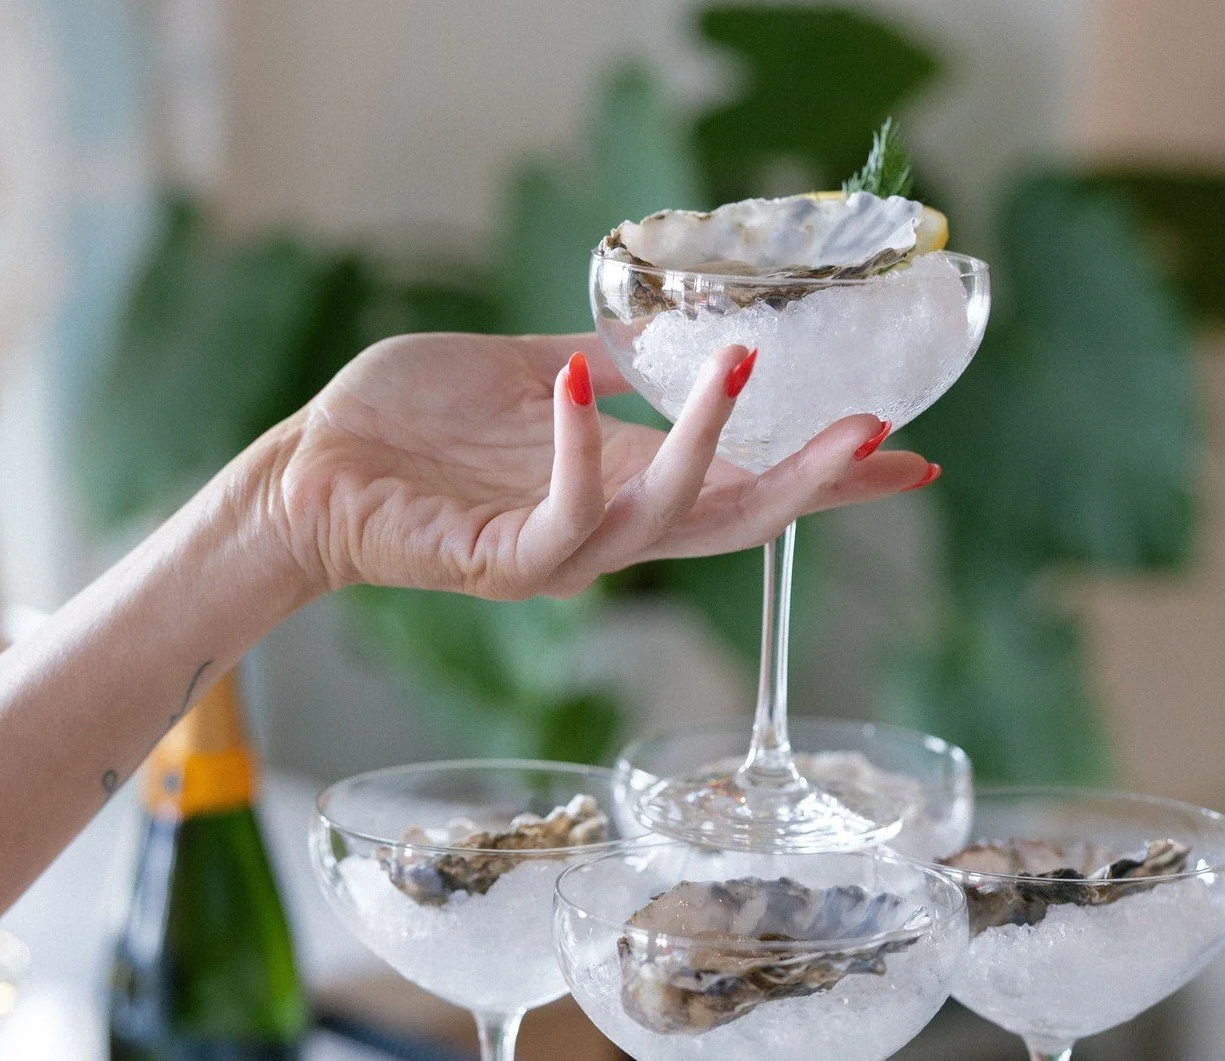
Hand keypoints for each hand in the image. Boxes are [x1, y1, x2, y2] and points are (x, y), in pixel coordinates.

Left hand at [271, 331, 935, 600]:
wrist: (314, 469)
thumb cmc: (413, 426)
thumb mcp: (530, 376)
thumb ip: (603, 370)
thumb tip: (670, 334)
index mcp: (622, 483)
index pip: (746, 486)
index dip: (825, 477)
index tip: (910, 457)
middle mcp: (607, 529)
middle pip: (737, 522)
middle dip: (813, 484)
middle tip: (883, 434)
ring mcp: (560, 552)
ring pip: (665, 518)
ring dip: (711, 439)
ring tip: (749, 361)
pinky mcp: (500, 561)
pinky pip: (561, 518)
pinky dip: (577, 446)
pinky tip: (579, 376)